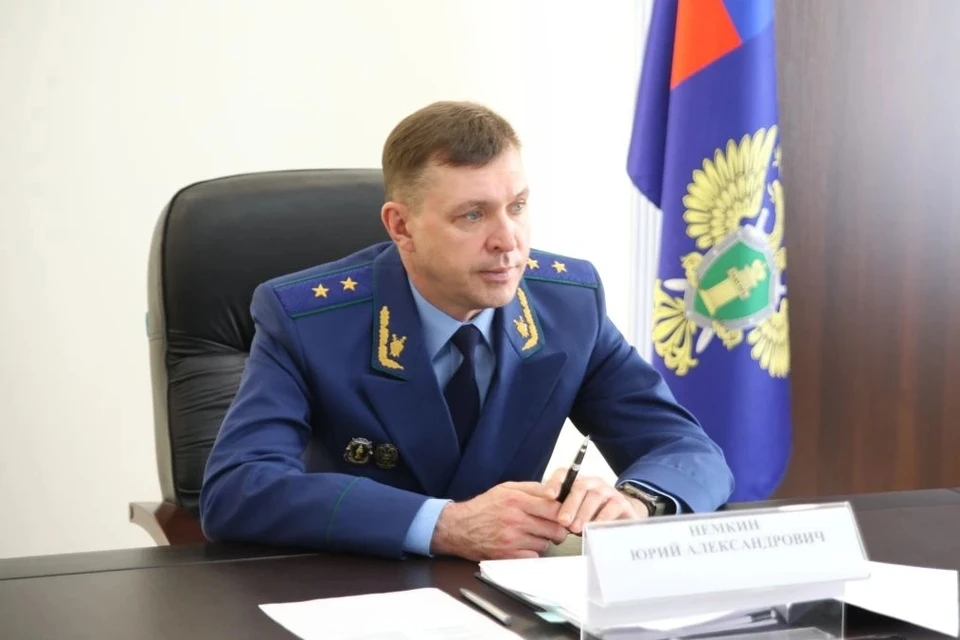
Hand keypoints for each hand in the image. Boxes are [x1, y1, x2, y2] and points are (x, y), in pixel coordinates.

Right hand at [430, 481, 568, 560]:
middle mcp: (515, 519)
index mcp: (516, 500)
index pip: (554, 507)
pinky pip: (534, 556)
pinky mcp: (508, 556)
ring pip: (546, 543)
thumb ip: (532, 488)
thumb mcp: (506, 488)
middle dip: (558, 528)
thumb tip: (555, 492)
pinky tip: (525, 544)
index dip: (563, 511)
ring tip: (533, 533)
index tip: (563, 513)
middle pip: (554, 528)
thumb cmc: (484, 507)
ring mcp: (512, 539)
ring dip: (544, 540)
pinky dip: (533, 551)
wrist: (459, 527)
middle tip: (553, 526)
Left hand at [544, 469, 647, 533]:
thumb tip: (545, 525)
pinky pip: (612, 507)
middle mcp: (593, 483)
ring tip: (576, 528)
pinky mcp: (621, 503)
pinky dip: (602, 517)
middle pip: (580, 487)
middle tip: (563, 521)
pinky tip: (595, 527)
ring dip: (584, 513)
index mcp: (578, 482)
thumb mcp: (574, 514)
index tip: (548, 496)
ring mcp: (608, 491)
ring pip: (595, 496)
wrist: (622, 518)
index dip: (555, 483)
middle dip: (570, 504)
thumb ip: (561, 514)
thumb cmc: (592, 516)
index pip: (564, 475)